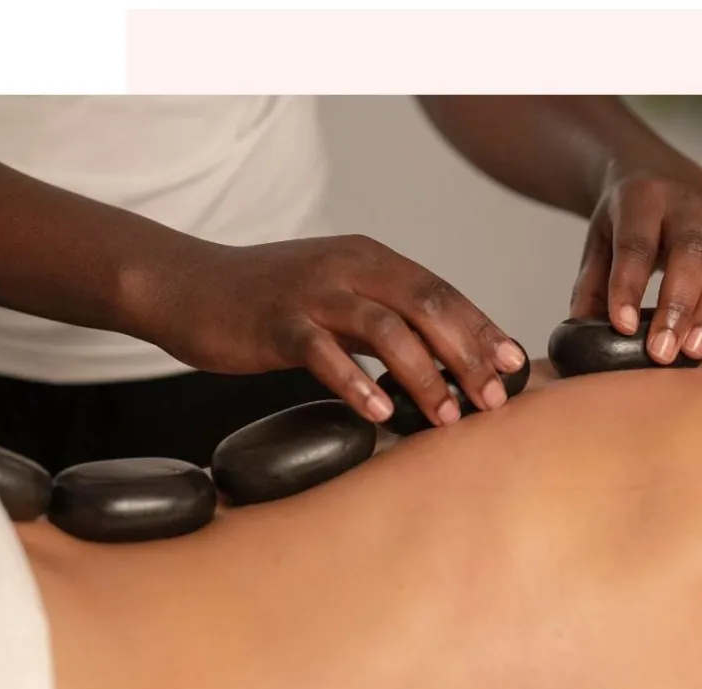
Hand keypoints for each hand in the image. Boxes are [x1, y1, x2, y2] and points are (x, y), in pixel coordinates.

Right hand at [141, 235, 525, 425]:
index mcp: (372, 260)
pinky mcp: (276, 321)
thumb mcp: (339, 301)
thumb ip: (387, 322)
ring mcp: (313, 292)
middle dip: (468, 355)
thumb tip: (445, 363)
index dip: (482, 329)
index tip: (514, 366)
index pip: (443, 292)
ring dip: (424, 376)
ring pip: (385, 328)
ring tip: (448, 416)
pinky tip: (378, 413)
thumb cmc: (271, 303)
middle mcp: (350, 267)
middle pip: (428, 305)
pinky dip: (355, 382)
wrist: (187, 286)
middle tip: (493, 400)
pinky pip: (323, 351)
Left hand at [569, 164, 701, 363]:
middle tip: (662, 352)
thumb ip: (591, 287)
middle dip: (677, 305)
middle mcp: (686, 206)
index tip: (624, 327)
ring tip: (696, 350)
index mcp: (641, 200)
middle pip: (690, 251)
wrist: (659, 179)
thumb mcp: (598, 242)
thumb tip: (582, 336)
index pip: (636, 243)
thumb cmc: (625, 222)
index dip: (629, 285)